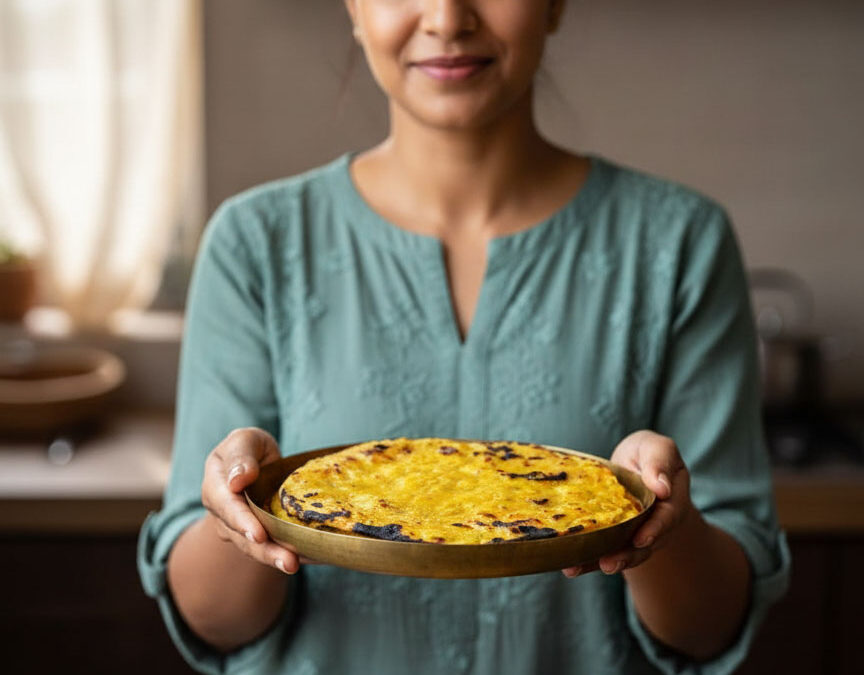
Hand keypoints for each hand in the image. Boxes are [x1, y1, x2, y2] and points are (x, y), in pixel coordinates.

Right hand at [201, 427, 316, 574]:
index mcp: (215, 486)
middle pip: (241, 535)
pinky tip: (313, 558)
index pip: (226, 506)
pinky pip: (271, 548)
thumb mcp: (245, 440)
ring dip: (275, 559)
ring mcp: (238, 529)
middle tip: (288, 562)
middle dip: (265, 550)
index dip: (241, 521)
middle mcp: (222, 513)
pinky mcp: (257, 537)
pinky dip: (290, 554)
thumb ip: (241, 456)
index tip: (258, 534)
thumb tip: (238, 480)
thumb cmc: (249, 448)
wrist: (254, 462)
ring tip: (295, 566)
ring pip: (255, 548)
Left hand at [561, 430, 696, 577]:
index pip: (666, 517)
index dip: (655, 529)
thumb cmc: (646, 455)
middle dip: (626, 556)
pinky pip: (604, 552)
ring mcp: (635, 534)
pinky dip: (588, 561)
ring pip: (623, 553)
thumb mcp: (655, 448)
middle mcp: (655, 524)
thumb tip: (662, 488)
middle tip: (609, 564)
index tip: (641, 538)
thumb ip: (660, 462)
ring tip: (578, 569)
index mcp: (670, 501)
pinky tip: (569, 567)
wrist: (634, 467)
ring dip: (602, 562)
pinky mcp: (615, 539)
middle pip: (644, 544)